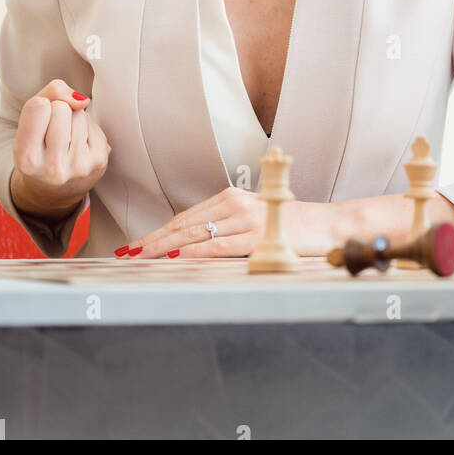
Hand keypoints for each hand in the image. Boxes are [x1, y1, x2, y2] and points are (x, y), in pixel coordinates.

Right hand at [11, 77, 108, 219]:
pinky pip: (95, 124)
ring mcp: (79, 167)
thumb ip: (50, 94)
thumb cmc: (38, 146)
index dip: (40, 107)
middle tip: (52, 133)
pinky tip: (78, 146)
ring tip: (65, 141)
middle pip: (61, 109)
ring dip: (73, 120)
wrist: (52, 190)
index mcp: (26, 158)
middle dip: (58, 112)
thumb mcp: (28, 122)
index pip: (39, 106)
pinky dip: (87, 128)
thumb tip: (82, 100)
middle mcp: (52, 168)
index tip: (38, 123)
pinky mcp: (99, 162)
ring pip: (80, 114)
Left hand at [121, 185, 352, 257]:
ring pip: (195, 234)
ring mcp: (246, 219)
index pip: (186, 216)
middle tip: (126, 252)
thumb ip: (228, 227)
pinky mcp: (256, 236)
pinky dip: (193, 251)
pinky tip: (175, 257)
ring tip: (140, 257)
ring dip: (164, 247)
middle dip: (152, 240)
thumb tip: (194, 245)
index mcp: (232, 197)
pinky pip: (218, 245)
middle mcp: (236, 204)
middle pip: (184, 224)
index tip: (136, 245)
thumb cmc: (293, 224)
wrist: (327, 224)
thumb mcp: (256, 219)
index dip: (158, 231)